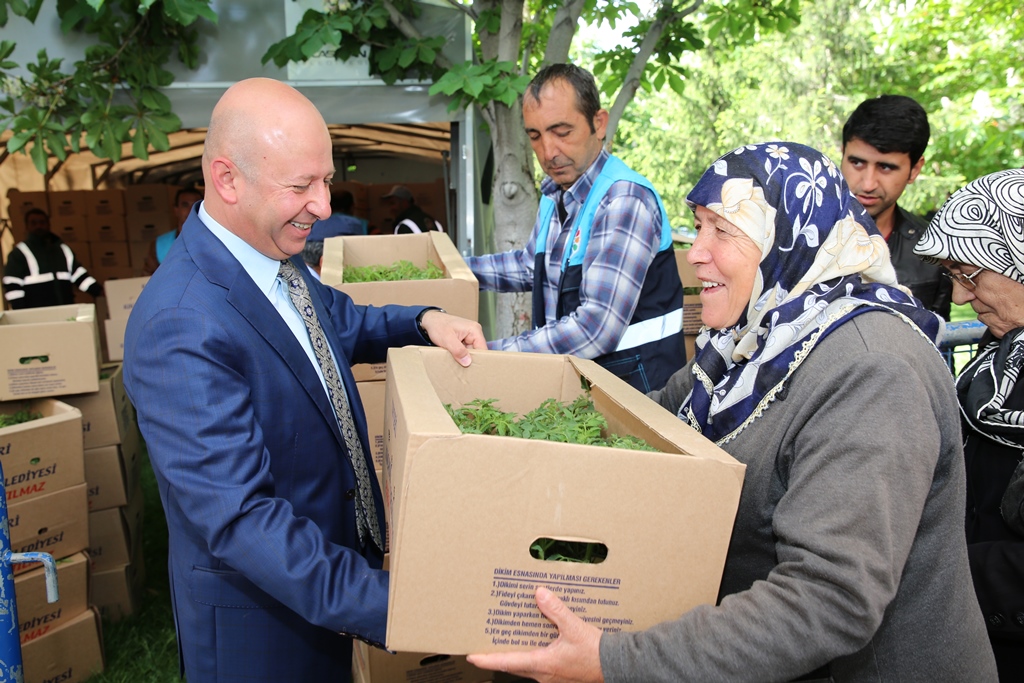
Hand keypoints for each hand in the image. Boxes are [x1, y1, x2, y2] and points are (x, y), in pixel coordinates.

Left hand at [418, 309, 486, 366]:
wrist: (430, 321)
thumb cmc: (438, 326)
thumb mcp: (447, 339)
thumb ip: (458, 350)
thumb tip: (468, 362)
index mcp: (474, 330)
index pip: (483, 349)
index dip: (479, 360)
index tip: (472, 370)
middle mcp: (475, 333)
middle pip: (478, 352)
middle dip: (471, 360)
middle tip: (463, 369)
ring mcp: (470, 337)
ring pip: (472, 353)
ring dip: (465, 359)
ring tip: (458, 364)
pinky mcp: (465, 340)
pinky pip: (466, 351)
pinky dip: (461, 356)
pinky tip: (455, 360)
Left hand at [467, 587, 603, 682]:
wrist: (616, 666)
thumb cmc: (596, 654)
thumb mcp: (574, 628)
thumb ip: (556, 610)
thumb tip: (540, 594)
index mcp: (542, 664)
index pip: (507, 662)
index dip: (487, 659)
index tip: (471, 655)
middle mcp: (543, 673)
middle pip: (513, 664)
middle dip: (498, 654)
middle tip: (485, 642)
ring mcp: (551, 675)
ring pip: (526, 664)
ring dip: (516, 652)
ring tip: (507, 637)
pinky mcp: (560, 672)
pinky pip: (539, 662)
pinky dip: (532, 651)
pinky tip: (536, 638)